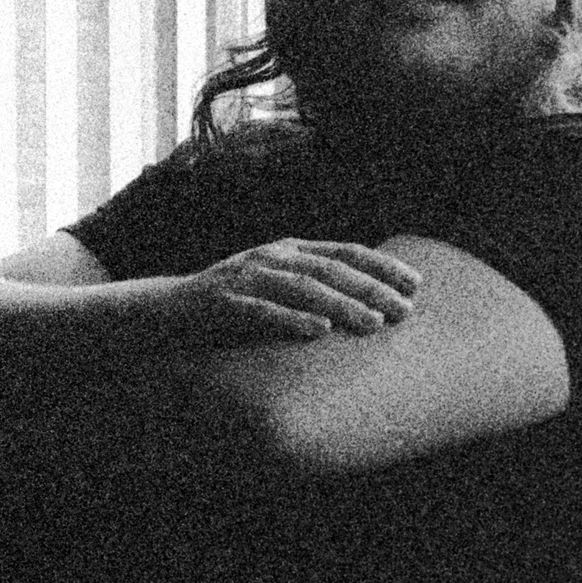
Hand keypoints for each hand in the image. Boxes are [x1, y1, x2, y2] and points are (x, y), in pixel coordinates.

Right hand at [155, 239, 419, 344]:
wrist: (165, 309)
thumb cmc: (229, 303)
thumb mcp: (273, 284)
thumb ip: (310, 285)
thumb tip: (367, 301)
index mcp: (286, 250)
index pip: (344, 252)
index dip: (382, 265)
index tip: (415, 284)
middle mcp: (269, 257)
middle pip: (330, 269)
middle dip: (371, 288)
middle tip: (404, 311)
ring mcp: (245, 278)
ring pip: (303, 288)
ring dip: (342, 305)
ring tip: (373, 324)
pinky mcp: (223, 303)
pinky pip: (263, 312)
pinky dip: (292, 320)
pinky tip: (319, 333)